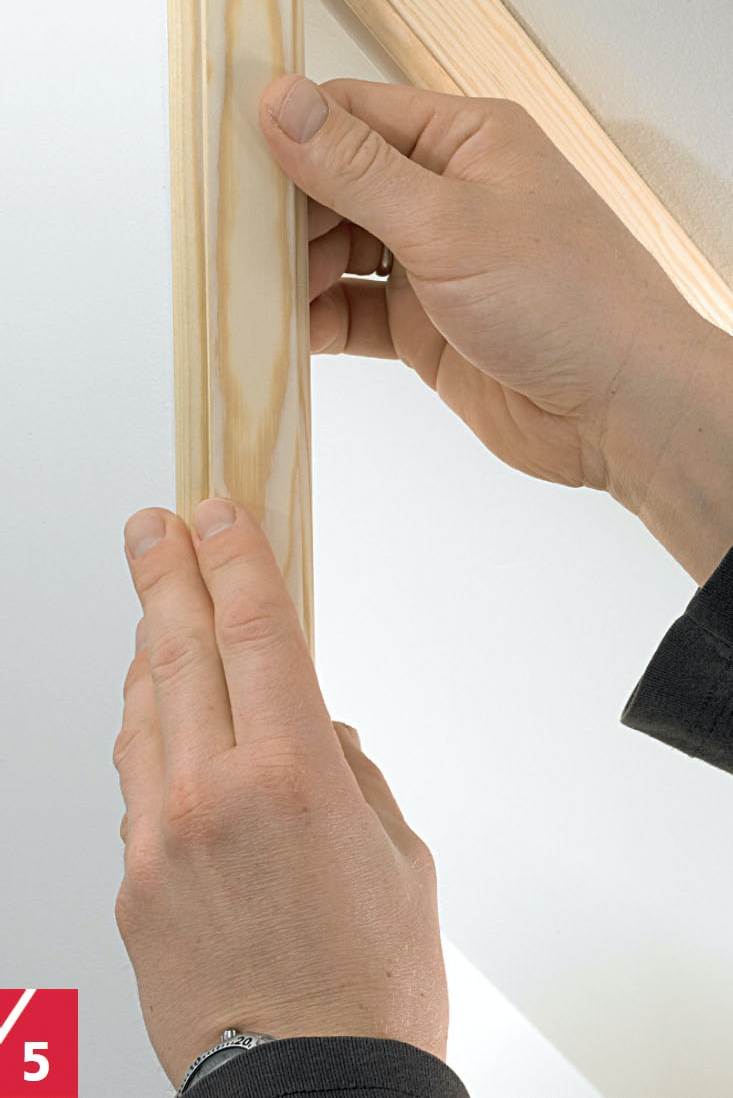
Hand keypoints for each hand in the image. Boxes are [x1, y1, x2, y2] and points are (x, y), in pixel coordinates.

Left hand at [113, 498, 447, 1086]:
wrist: (307, 1096)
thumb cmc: (369, 991)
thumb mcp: (398, 859)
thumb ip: (350, 776)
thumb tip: (313, 735)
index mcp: (291, 775)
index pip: (254, 627)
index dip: (233, 556)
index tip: (216, 512)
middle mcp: (211, 794)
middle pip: (180, 650)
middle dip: (164, 574)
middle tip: (152, 527)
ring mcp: (158, 841)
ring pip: (143, 712)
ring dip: (151, 653)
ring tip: (157, 616)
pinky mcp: (131, 887)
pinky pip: (132, 786)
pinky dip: (146, 739)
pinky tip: (158, 724)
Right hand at [259, 76, 731, 581]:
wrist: (624, 410)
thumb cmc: (570, 300)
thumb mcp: (448, 222)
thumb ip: (356, 167)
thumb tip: (281, 101)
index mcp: (466, 139)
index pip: (353, 114)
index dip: (289, 130)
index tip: (226, 156)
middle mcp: (448, 194)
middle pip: (336, 183)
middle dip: (284, 210)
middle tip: (229, 237)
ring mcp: (435, 262)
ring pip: (337, 250)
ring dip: (292, 269)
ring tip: (248, 289)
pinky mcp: (425, 326)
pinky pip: (352, 310)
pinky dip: (314, 319)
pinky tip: (278, 331)